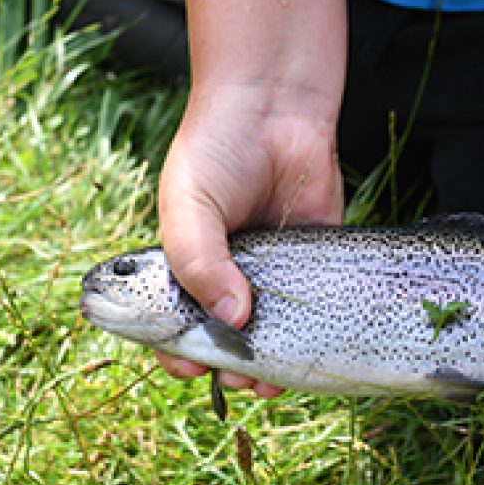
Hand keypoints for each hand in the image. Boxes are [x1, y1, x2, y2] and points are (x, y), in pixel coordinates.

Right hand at [156, 86, 343, 396]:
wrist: (276, 106)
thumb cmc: (216, 150)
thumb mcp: (189, 205)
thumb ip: (199, 262)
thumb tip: (234, 318)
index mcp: (183, 267)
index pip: (171, 327)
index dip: (178, 354)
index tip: (192, 368)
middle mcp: (225, 275)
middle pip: (221, 342)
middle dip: (227, 371)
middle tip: (240, 375)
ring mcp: (269, 273)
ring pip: (268, 337)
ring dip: (268, 366)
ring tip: (270, 377)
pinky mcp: (312, 261)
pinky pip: (311, 311)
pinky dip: (309, 338)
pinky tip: (308, 355)